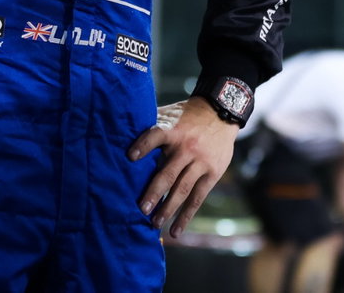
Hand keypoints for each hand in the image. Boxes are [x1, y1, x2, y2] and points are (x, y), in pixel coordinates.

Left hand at [128, 95, 237, 238]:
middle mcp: (187, 147)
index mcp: (173, 130)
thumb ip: (151, 124)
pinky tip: (176, 230)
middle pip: (168, 172)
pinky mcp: (212, 173)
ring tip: (155, 224)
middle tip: (142, 209)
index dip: (143, 146)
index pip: (155, 136)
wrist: (222, 113)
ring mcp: (201, 162)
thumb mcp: (171, 114)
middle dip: (154, 192)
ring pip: (182, 189)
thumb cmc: (188, 116)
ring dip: (168, 208)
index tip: (130, 157)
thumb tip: (121, 132)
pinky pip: (198, 197)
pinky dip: (186, 215)